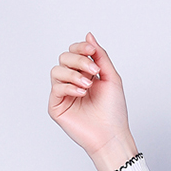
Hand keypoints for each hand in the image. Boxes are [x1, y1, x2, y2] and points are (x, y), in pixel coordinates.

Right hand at [49, 32, 138, 170]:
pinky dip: (69, 87)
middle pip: (64, 58)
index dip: (81, 47)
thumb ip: (100, 56)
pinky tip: (82, 92)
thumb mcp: (111, 78)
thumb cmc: (114, 110)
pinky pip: (56, 87)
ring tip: (88, 85)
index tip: (91, 50)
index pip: (74, 52)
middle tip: (94, 71)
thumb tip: (89, 35)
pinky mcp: (56, 106)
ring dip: (74, 73)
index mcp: (85, 74)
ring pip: (56, 70)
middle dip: (79, 61)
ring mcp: (63, 94)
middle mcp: (72, 82)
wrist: (112, 134)